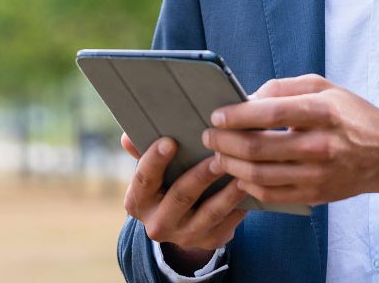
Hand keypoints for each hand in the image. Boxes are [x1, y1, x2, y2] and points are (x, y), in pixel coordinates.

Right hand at [121, 134, 246, 271]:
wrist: (181, 223)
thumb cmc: (166, 182)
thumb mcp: (152, 172)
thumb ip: (143, 153)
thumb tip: (127, 136)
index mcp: (138, 201)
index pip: (144, 179)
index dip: (154, 160)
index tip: (169, 141)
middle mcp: (158, 223)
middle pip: (181, 196)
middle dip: (201, 175)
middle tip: (219, 155)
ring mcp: (184, 236)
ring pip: (210, 212)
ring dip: (228, 191)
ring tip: (243, 169)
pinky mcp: (209, 242)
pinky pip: (228, 223)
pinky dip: (240, 205)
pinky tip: (252, 188)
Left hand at [202, 75, 378, 206]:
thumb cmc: (351, 114)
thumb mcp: (324, 87)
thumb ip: (283, 88)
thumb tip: (247, 98)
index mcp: (323, 112)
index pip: (270, 114)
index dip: (238, 115)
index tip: (217, 115)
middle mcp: (321, 145)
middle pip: (259, 148)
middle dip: (225, 143)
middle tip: (209, 136)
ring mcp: (318, 174)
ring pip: (260, 176)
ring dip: (231, 166)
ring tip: (218, 155)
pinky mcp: (316, 195)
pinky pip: (271, 195)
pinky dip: (248, 186)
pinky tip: (240, 174)